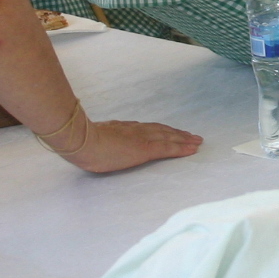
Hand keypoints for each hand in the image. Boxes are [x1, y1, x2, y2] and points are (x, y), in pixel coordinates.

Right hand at [63, 119, 202, 173]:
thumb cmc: (82, 143)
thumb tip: (99, 145)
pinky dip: (182, 148)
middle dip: (178, 133)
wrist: (83, 141)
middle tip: (192, 136)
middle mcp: (136, 130)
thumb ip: (101, 140)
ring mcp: (142, 138)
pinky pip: (168, 148)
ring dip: (184, 139)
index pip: (148, 128)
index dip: (162, 130)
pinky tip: (192, 149)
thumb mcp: (94, 138)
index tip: (171, 132)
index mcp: (124, 128)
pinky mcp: (146, 148)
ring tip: (196, 141)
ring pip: (169, 137)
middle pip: (162, 130)